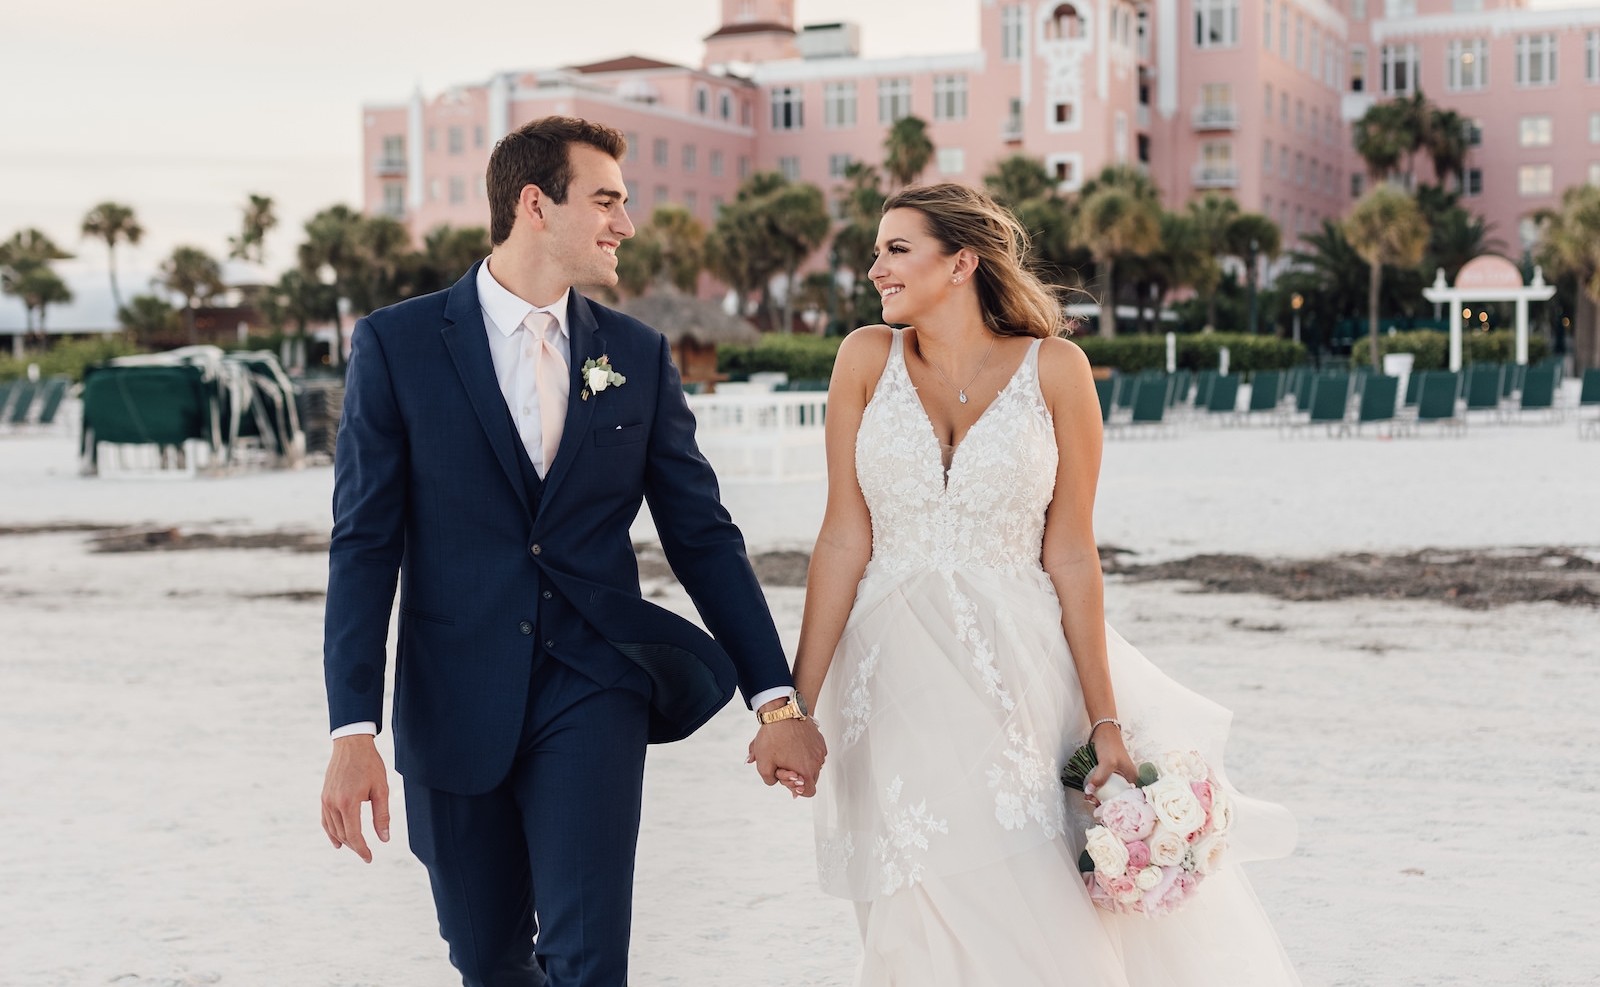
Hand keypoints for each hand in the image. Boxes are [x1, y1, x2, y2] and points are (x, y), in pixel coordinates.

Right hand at [321, 734, 389, 862]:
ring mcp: (326, 800)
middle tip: (366, 854)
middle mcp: (333, 803)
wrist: (351, 745)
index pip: (354, 834)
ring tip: (355, 848)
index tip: (369, 858)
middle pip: (343, 834)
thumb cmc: (370, 765)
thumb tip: (384, 839)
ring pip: (333, 829)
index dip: (361, 849)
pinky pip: (325, 820)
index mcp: (348, 802)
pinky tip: (337, 841)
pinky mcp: (323, 796)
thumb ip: (382, 815)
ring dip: (344, 841)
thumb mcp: (381, 789)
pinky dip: (331, 832)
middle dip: (354, 846)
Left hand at [746, 700, 826, 797]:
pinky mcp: (819, 739)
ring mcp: (820, 750)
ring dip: (801, 763)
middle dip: (797, 775)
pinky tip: (792, 745)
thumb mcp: (763, 765)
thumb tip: (775, 780)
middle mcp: (817, 762)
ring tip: (786, 753)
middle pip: (811, 778)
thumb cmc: (773, 738)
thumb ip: (769, 780)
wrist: (781, 712)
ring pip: (812, 765)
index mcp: (806, 771)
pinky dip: (805, 752)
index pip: (809, 792)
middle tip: (782, 765)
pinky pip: (814, 753)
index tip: (786, 777)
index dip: (797, 789)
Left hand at [1085, 723, 1137, 799]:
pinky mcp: (1106, 774)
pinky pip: (1102, 785)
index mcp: (1132, 778)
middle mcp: (1125, 779)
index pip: (1127, 797)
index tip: (1106, 809)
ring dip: (1098, 796)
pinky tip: (1088, 792)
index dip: (1118, 805)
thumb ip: (1100, 777)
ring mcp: (1116, 777)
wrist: (1102, 732)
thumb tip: (1090, 791)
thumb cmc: (1110, 745)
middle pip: (1116, 796)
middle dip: (1105, 802)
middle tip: (1093, 802)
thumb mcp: (1107, 762)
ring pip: (1108, 792)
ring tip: (1089, 798)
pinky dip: (1095, 789)